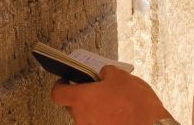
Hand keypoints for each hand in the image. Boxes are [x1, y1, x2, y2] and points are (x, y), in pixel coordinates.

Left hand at [50, 66, 171, 124]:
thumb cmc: (135, 104)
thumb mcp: (121, 77)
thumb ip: (106, 73)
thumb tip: (102, 74)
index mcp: (81, 99)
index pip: (58, 93)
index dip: (60, 85)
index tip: (65, 81)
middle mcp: (81, 118)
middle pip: (72, 105)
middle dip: (82, 96)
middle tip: (96, 89)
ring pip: (86, 116)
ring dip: (95, 109)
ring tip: (112, 102)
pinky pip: (98, 124)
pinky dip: (104, 119)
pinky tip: (118, 113)